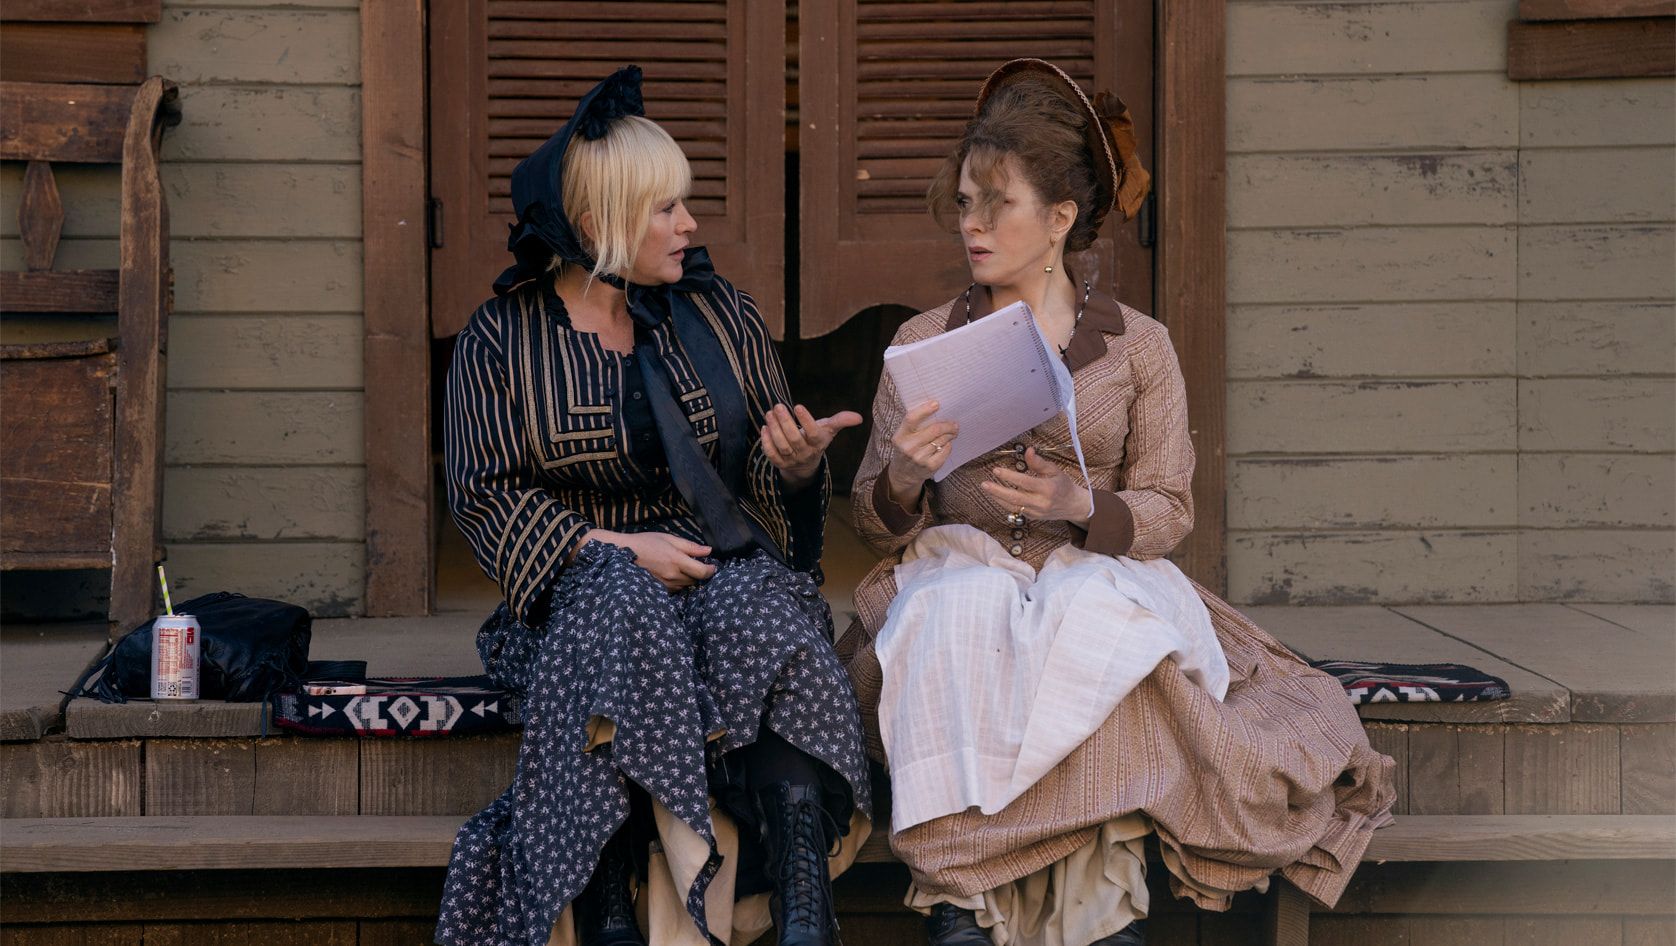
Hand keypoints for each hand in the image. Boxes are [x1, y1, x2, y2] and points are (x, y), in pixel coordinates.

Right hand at [578, 529, 715, 590]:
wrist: (622, 554)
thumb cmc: (645, 542)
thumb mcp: (668, 539)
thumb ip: (690, 546)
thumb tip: (708, 551)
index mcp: (676, 560)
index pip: (702, 572)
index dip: (711, 570)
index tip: (712, 566)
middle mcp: (672, 575)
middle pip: (695, 579)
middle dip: (699, 573)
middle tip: (695, 563)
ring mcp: (665, 584)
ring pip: (686, 585)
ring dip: (688, 578)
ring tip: (681, 567)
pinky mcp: (659, 590)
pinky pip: (675, 589)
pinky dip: (678, 583)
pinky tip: (672, 574)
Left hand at [761, 404, 862, 490]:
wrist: (805, 464)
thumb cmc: (817, 439)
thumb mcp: (829, 430)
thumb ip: (841, 421)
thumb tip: (859, 417)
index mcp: (818, 443)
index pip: (813, 434)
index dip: (806, 421)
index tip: (798, 406)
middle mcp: (805, 453)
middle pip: (794, 440)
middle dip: (785, 422)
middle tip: (778, 406)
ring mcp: (791, 460)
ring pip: (782, 446)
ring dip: (774, 429)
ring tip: (770, 413)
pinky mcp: (779, 463)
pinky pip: (771, 454)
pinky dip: (766, 442)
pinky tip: (765, 427)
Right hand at [886, 400, 958, 502]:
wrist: (903, 474)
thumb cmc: (906, 449)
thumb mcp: (903, 437)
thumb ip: (914, 426)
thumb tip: (936, 409)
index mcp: (900, 437)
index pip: (911, 419)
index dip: (925, 410)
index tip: (936, 404)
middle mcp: (908, 447)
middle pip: (934, 430)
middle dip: (947, 425)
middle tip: (954, 424)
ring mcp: (919, 458)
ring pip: (942, 439)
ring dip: (950, 434)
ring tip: (952, 432)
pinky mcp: (930, 466)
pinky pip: (945, 450)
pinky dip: (948, 445)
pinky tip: (947, 444)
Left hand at [980, 447, 1091, 524]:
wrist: (1072, 506)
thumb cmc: (1062, 485)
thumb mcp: (1054, 470)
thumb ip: (1039, 462)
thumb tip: (1027, 450)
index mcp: (1048, 489)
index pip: (1025, 483)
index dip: (1010, 476)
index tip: (996, 470)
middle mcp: (1041, 503)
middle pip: (1016, 498)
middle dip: (998, 491)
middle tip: (984, 484)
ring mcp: (1036, 512)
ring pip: (1013, 506)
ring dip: (997, 498)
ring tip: (987, 488)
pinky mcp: (1033, 518)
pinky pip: (1016, 511)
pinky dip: (1004, 503)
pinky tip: (996, 496)